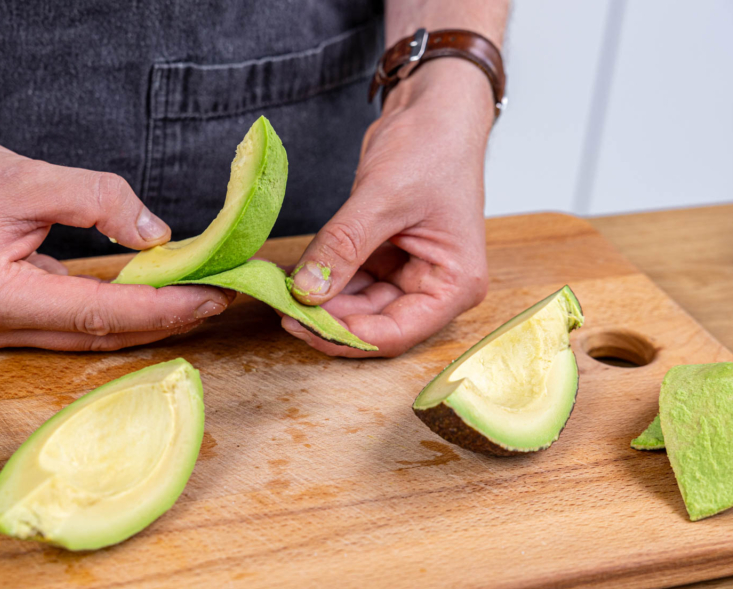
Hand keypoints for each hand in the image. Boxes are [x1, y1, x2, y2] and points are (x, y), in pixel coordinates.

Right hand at [0, 132, 231, 349]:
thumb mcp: (30, 176)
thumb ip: (99, 200)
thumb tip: (157, 235)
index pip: (100, 312)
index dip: (162, 307)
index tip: (213, 296)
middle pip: (99, 334)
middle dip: (164, 319)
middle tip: (220, 299)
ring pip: (87, 336)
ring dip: (142, 320)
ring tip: (195, 300)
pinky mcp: (1, 325)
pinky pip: (71, 326)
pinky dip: (113, 314)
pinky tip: (150, 299)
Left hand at [285, 59, 494, 357]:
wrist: (434, 107)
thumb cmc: (432, 145)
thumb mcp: (383, 197)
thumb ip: (343, 246)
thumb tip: (305, 292)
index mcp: (454, 283)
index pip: (396, 332)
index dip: (347, 337)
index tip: (302, 325)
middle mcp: (435, 287)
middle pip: (373, 324)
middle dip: (327, 319)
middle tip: (281, 311)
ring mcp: (409, 273)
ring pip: (356, 305)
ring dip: (319, 302)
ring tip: (278, 292)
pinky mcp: (385, 258)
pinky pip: (348, 279)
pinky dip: (320, 279)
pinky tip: (289, 275)